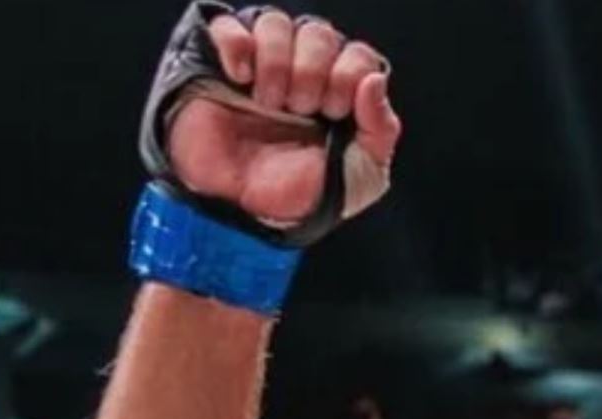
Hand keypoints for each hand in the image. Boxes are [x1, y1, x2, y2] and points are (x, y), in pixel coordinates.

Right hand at [168, 10, 401, 226]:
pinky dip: (237, 45)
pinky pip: (228, 25)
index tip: (333, 113)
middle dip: (312, 73)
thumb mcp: (362, 175)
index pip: (357, 55)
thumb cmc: (306, 194)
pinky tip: (240, 78)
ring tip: (270, 102)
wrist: (246, 211)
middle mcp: (305, 71)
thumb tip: (375, 79)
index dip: (348, 77)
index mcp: (342, 92)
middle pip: (319, 34)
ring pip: (276, 23)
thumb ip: (380, 129)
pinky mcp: (220, 65)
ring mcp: (262, 66)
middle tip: (300, 110)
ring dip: (277, 62)